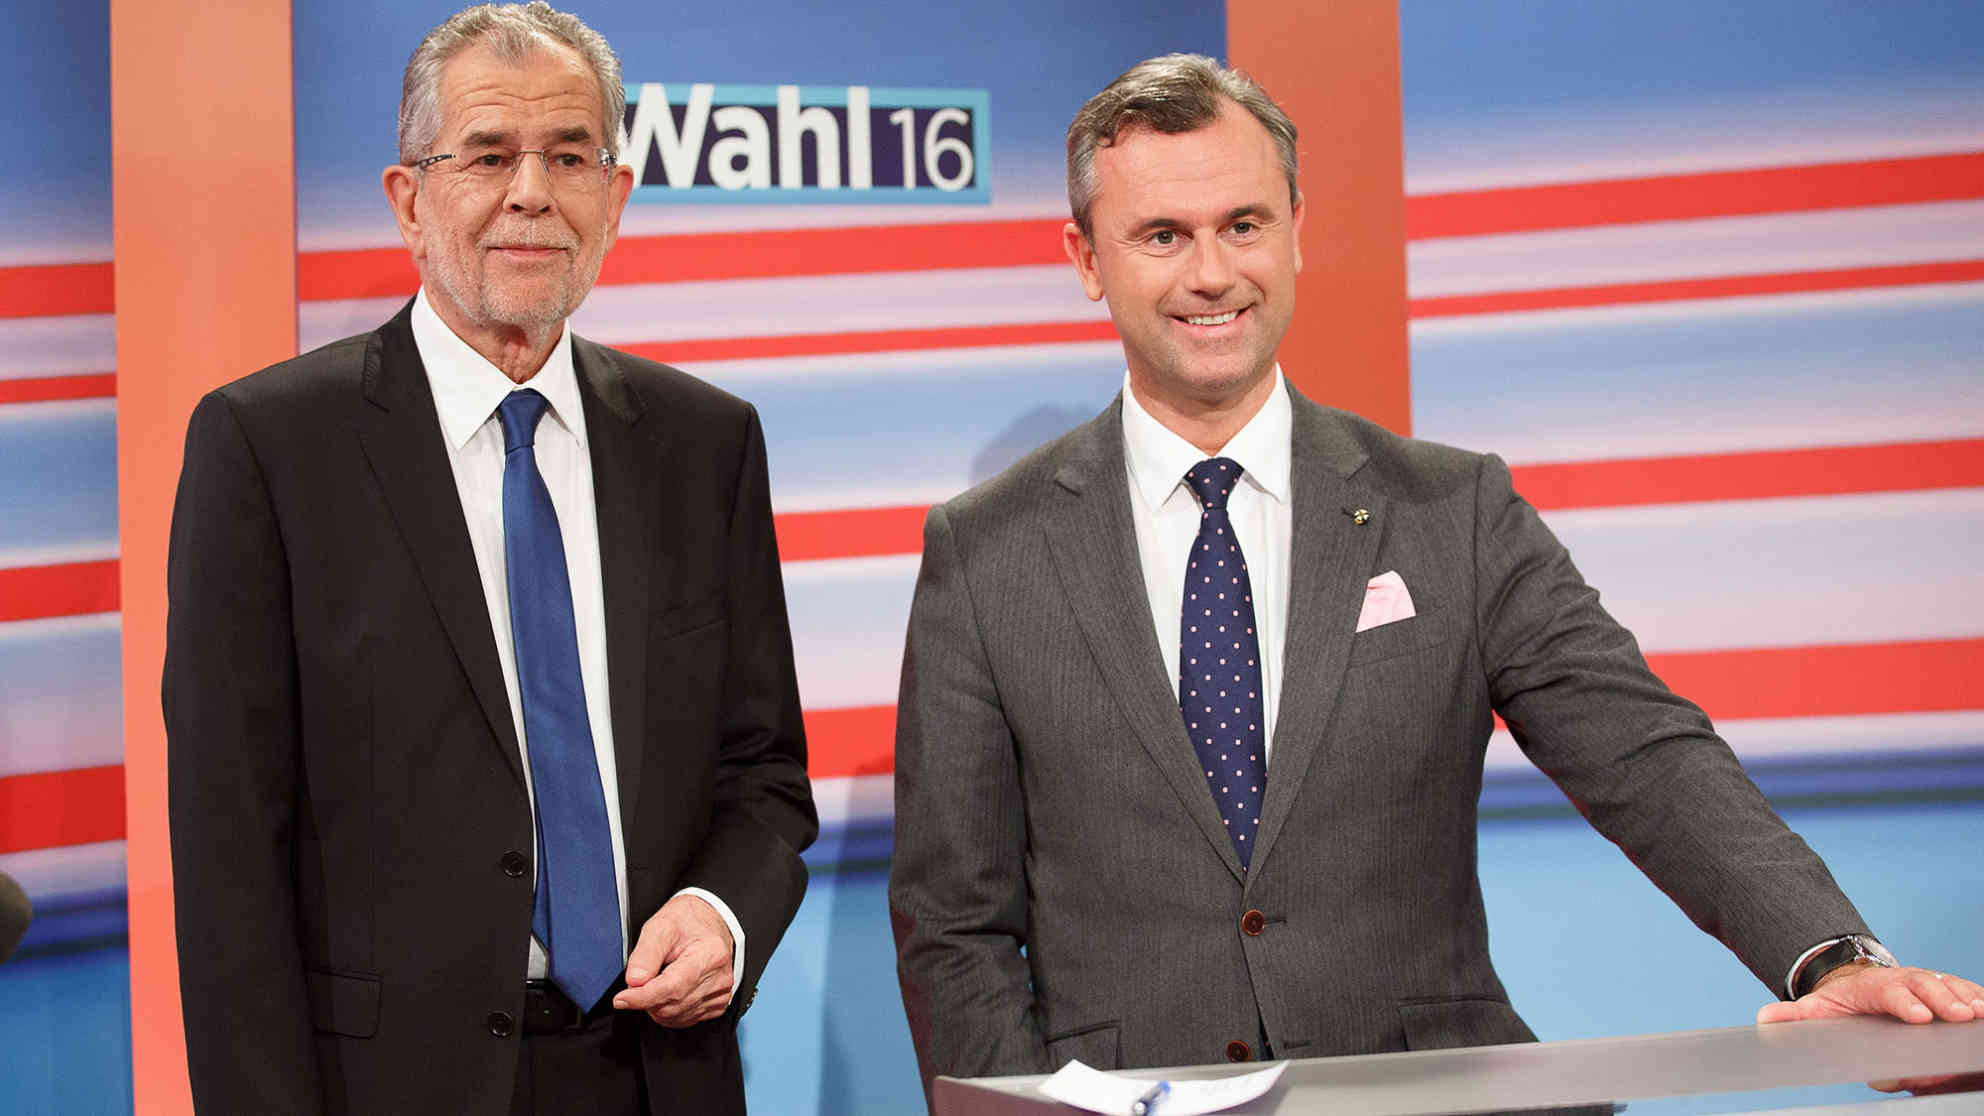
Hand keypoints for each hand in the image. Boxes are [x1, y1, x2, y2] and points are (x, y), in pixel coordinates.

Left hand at [612, 893, 734, 1026]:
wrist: (709, 922)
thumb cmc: (687, 922)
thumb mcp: (660, 926)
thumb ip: (645, 954)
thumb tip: (634, 981)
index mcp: (709, 955)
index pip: (672, 988)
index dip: (642, 998)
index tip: (621, 999)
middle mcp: (719, 977)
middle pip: (672, 1005)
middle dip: (646, 999)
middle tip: (638, 980)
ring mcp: (721, 993)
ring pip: (676, 1016)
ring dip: (656, 1006)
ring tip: (655, 981)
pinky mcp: (718, 1003)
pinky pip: (685, 1019)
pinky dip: (669, 1012)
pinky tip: (666, 992)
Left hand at [1757, 963, 1983, 1094]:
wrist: (1860, 983)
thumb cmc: (1843, 1002)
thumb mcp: (1817, 1008)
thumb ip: (1794, 1016)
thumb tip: (1766, 1018)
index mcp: (1874, 986)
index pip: (1890, 992)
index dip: (1903, 1003)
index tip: (1917, 1015)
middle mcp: (1904, 980)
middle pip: (1925, 986)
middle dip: (1943, 1001)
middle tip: (1959, 1015)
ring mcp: (1926, 983)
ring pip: (1949, 986)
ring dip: (1966, 998)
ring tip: (1980, 1012)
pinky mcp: (1944, 991)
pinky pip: (1964, 990)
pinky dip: (1977, 997)